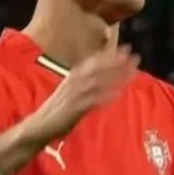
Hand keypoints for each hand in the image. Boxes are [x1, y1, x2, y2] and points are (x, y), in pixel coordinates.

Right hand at [25, 43, 139, 142]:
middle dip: (117, 61)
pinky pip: (92, 100)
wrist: (39, 125)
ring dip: (115, 75)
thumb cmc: (56, 110)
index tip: (126, 48)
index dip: (110, 54)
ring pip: (98, 81)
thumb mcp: (70, 91)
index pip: (94, 61)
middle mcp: (74, 82)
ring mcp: (74, 94)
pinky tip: (118, 93)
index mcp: (73, 76)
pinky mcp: (74, 108)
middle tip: (134, 56)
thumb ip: (85, 84)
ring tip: (132, 71)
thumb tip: (102, 78)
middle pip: (98, 68)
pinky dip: (105, 96)